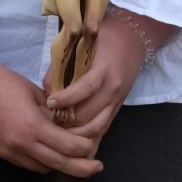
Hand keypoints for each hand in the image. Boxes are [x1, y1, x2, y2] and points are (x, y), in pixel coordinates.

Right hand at [0, 60, 103, 178]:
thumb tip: (68, 124)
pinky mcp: (0, 153)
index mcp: (32, 126)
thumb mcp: (33, 92)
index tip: (94, 145)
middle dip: (82, 168)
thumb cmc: (0, 81)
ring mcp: (9, 152)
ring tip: (72, 157)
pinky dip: (41, 161)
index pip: (68, 147)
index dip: (86, 148)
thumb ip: (52, 112)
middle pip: (60, 165)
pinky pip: (27, 164)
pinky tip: (48, 152)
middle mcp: (21, 145)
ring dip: (59, 165)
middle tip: (96, 167)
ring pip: (43, 168)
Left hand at [46, 10, 160, 148]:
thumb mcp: (82, 44)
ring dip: (75, 134)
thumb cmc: (104, 38)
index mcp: (104, 70)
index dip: (66, 99)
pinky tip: (74, 143)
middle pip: (87, 116)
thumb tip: (47, 90)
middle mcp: (113, 90)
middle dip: (65, 121)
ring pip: (95, 130)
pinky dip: (88, 141)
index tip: (50, 102)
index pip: (85, 89)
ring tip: (58, 131)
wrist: (133, 39)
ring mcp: (116, 103)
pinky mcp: (117, 110)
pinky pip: (102, 132)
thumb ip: (63, 65)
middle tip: (47, 119)